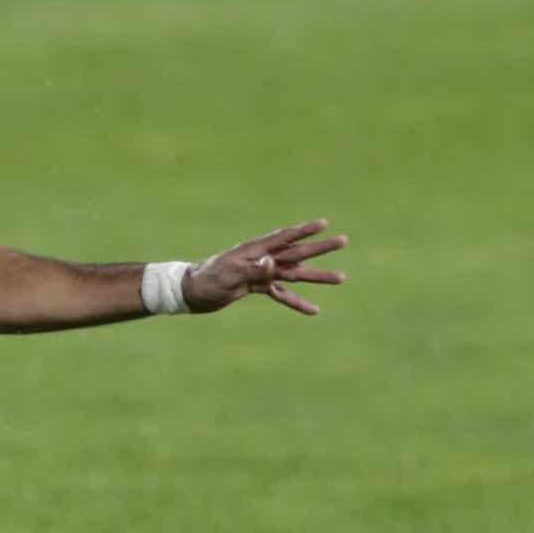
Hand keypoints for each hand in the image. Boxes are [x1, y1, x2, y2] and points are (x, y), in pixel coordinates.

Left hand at [183, 218, 347, 314]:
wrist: (190, 293)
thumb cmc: (206, 280)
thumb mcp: (229, 275)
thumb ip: (252, 269)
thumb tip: (272, 262)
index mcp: (254, 250)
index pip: (284, 237)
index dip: (304, 230)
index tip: (324, 223)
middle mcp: (261, 258)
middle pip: (296, 252)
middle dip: (320, 248)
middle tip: (344, 240)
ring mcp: (260, 273)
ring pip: (293, 273)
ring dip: (316, 276)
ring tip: (341, 278)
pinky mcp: (256, 287)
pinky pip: (280, 293)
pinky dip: (295, 301)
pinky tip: (313, 310)